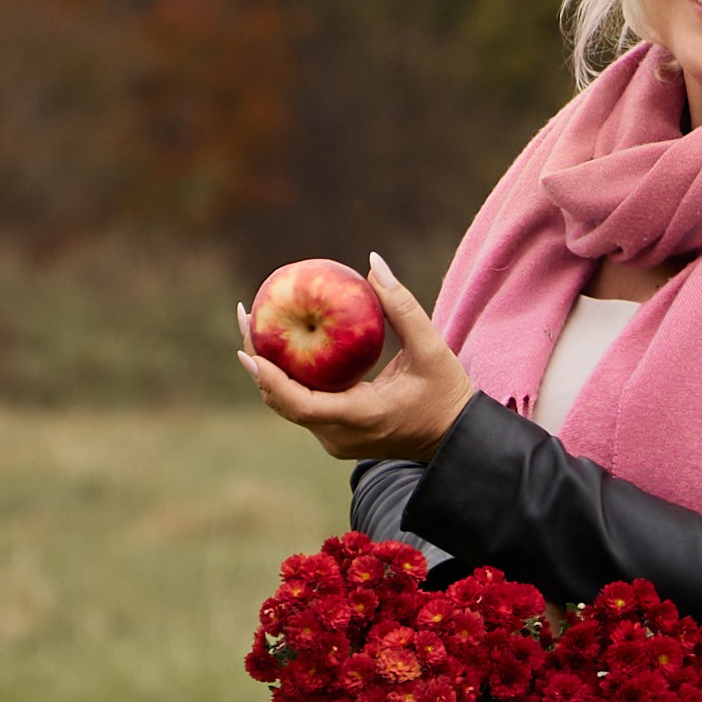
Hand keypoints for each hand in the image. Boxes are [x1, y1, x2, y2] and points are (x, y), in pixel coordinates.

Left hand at [237, 255, 473, 461]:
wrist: (453, 439)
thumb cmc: (447, 395)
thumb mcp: (433, 349)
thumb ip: (403, 307)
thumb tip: (373, 262)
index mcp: (360, 417)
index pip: (302, 404)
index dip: (270, 380)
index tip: (249, 351)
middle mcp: (340, 436)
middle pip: (283, 402)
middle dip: (259, 362)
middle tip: (248, 316)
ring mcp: (335, 439)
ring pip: (288, 405)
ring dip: (268, 368)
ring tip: (256, 324)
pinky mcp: (335, 435)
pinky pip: (301, 405)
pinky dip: (287, 377)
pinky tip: (281, 342)